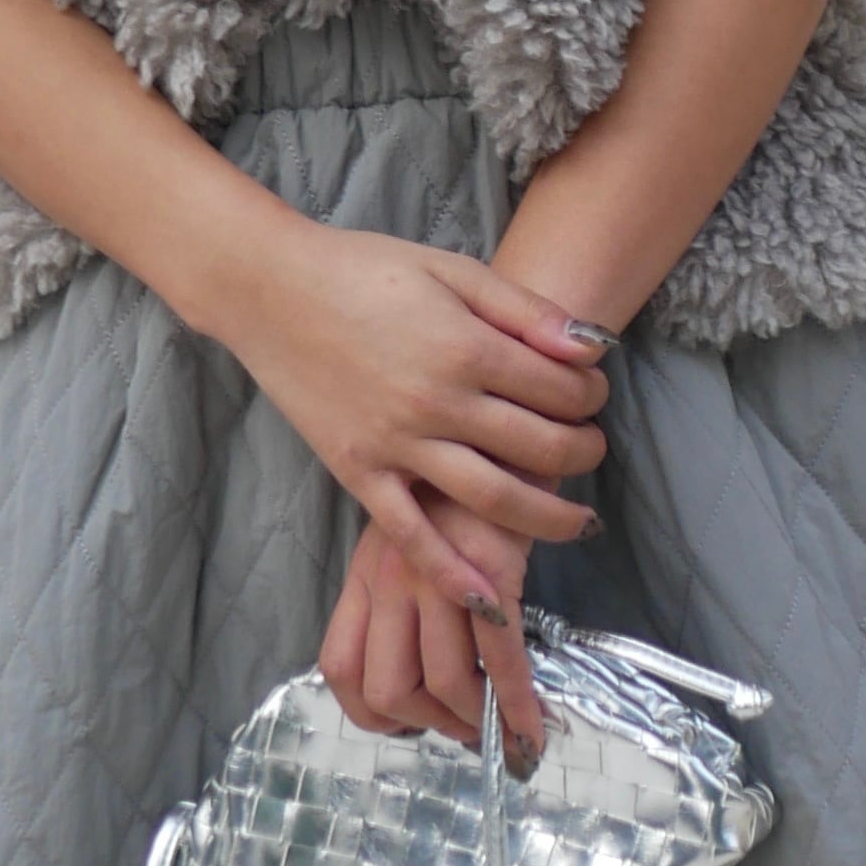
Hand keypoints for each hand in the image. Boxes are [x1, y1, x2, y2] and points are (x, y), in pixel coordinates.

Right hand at [207, 217, 608, 613]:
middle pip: (538, 448)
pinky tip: (489, 595)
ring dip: (549, 519)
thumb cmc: (363, 269)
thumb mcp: (451, 269)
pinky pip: (411, 534)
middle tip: (591, 449)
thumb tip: (594, 346)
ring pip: (492, 499)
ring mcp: (396, 444)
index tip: (592, 393)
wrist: (271, 289)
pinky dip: (451, 571)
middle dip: (581, 453)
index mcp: (465, 347)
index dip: (590, 394)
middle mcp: (438, 403)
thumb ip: (524, 309)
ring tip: (579, 523)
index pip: (559, 390)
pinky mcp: (359, 472)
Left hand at [319, 498, 550, 766]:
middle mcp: (389, 580)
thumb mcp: (405, 536)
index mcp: (364, 575)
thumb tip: (419, 669)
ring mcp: (436, 576)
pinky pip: (500, 660)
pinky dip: (516, 705)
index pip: (340, 667)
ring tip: (500, 725)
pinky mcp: (492, 574)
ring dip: (474, 720)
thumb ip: (397, 593)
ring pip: (443, 683)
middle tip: (462, 725)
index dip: (372, 712)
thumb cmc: (457, 487)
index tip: (410, 721)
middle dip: (428, 724)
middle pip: (387, 689)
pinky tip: (533, 727)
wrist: (501, 431)